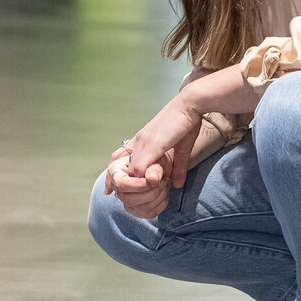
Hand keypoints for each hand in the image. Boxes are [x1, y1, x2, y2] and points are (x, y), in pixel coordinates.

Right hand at [104, 153, 169, 218]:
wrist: (160, 165)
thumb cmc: (155, 159)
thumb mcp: (155, 158)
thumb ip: (153, 168)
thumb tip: (153, 179)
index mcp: (115, 170)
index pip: (120, 183)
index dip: (138, 185)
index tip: (155, 181)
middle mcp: (117, 187)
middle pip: (127, 199)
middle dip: (150, 192)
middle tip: (164, 181)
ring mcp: (126, 200)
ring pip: (140, 208)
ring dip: (158, 197)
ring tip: (166, 184)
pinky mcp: (136, 209)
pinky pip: (148, 213)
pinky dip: (161, 204)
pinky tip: (165, 193)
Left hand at [105, 97, 203, 211]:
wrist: (191, 104)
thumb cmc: (186, 123)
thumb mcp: (181, 149)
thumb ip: (177, 167)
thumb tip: (177, 185)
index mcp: (142, 140)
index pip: (118, 157)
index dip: (113, 174)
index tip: (109, 189)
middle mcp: (139, 140)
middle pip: (116, 164)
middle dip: (116, 182)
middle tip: (116, 196)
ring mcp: (144, 142)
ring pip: (130, 169)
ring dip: (134, 184)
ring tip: (139, 194)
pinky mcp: (153, 143)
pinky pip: (141, 166)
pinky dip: (142, 178)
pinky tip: (148, 186)